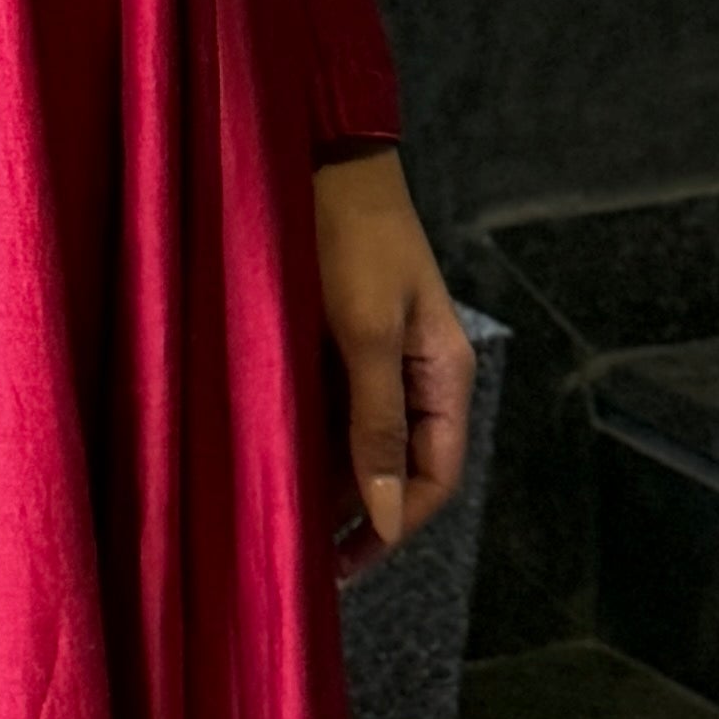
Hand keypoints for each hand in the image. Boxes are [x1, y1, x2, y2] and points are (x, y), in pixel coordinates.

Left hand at [315, 150, 475, 557]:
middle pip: (400, 466)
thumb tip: (388, 515)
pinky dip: (310, 437)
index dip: (394, 526)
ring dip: (329, 479)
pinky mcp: (343, 339)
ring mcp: (381, 356)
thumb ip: (376, 425)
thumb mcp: (367, 334)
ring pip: (362, 440)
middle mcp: (419, 373)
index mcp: (445, 373)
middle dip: (358, 513)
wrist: (320, 155)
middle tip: (304, 553)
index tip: (343, 563)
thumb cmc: (352, 235)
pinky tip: (272, 456)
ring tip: (282, 513)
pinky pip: (334, 407)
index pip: (435, 476)